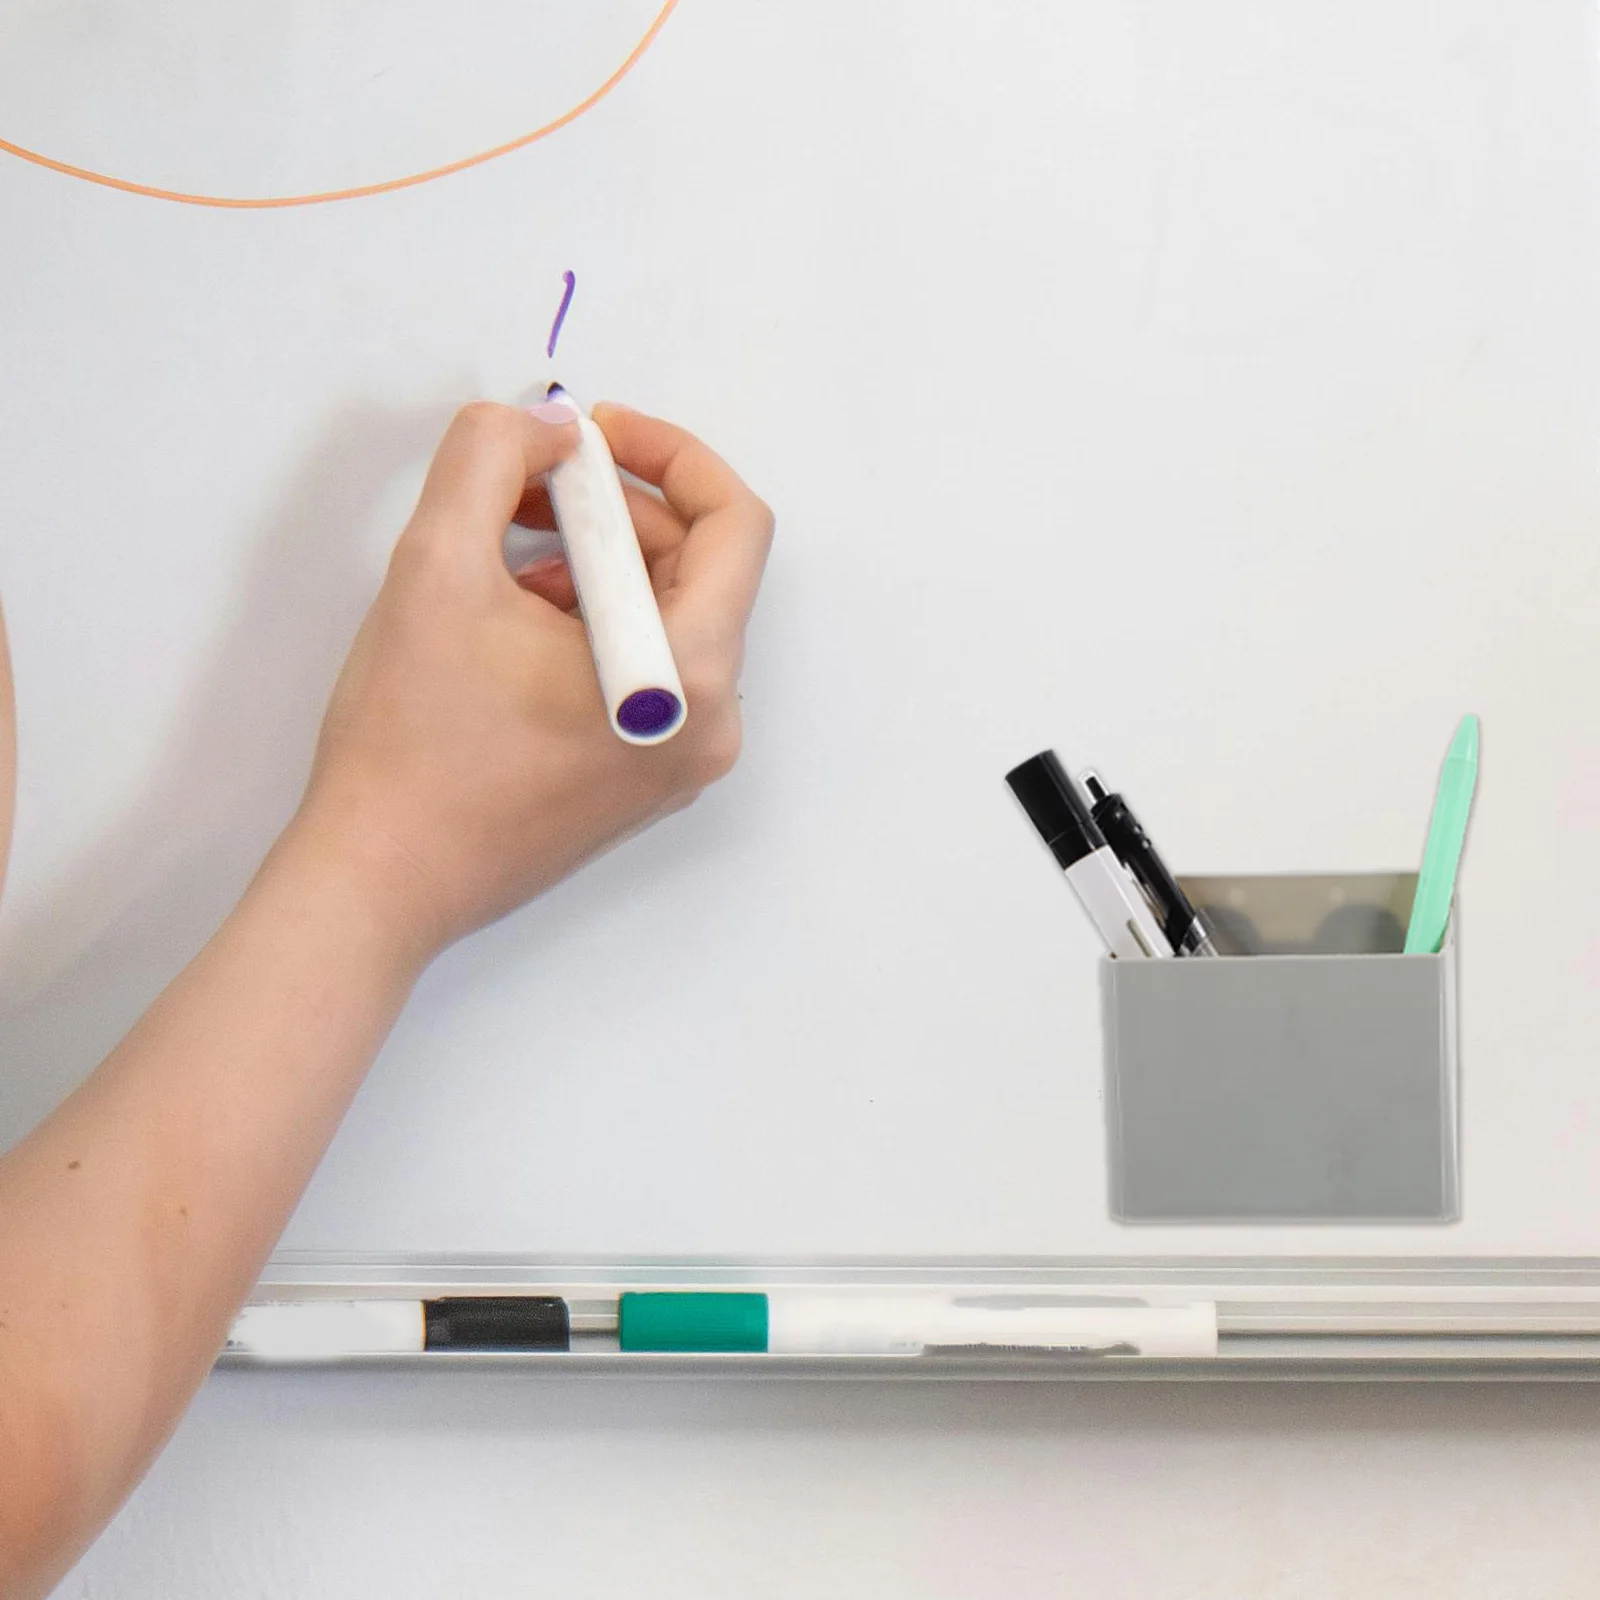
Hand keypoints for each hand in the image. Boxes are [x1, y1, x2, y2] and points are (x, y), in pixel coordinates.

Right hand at [288, 399, 773, 954]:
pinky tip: (510, 620)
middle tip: (525, 485)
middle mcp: (709, 725)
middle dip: (614, 510)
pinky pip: (644, 669)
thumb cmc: (411, 744)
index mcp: (692, 677)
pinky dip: (589, 622)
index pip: (734, 524)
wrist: (377, 881)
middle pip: (698, 569)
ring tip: (501, 560)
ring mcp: (680, 760)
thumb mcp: (436, 565)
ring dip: (594, 565)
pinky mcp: (642, 779)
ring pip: (664, 618)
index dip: (669, 455)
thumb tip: (544, 428)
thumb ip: (492, 458)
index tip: (590, 436)